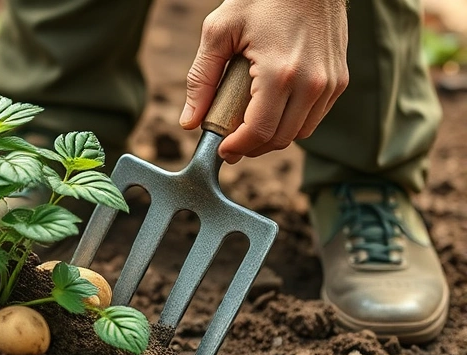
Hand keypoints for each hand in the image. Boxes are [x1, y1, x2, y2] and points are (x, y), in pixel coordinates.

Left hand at [179, 0, 349, 163]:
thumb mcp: (219, 32)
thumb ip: (200, 79)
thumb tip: (189, 122)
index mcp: (281, 74)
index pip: (259, 131)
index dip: (237, 147)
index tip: (222, 149)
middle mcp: (312, 83)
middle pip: (281, 138)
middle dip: (252, 148)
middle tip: (231, 143)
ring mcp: (331, 82)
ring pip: (301, 132)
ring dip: (273, 138)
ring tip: (249, 129)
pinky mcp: (339, 78)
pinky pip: (315, 116)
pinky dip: (292, 122)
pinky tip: (272, 112)